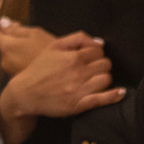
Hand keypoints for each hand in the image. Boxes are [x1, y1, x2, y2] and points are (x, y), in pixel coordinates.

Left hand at [0, 20, 54, 75]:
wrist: (63, 74)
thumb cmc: (51, 52)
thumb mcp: (35, 33)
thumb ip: (15, 28)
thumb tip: (2, 22)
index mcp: (7, 47)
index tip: (4, 26)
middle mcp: (4, 60)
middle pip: (2, 45)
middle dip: (12, 41)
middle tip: (29, 39)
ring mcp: (10, 71)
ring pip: (10, 56)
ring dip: (19, 51)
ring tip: (36, 51)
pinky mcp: (17, 79)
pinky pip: (16, 65)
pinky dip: (23, 61)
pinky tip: (36, 60)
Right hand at [0, 30, 121, 119]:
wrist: (24, 93)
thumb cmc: (38, 69)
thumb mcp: (53, 47)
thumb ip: (77, 38)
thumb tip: (100, 42)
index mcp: (72, 57)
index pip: (99, 51)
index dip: (95, 54)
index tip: (89, 59)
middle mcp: (77, 72)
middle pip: (105, 65)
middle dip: (100, 66)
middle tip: (90, 70)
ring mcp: (79, 89)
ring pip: (106, 79)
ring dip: (103, 79)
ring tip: (93, 80)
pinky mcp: (79, 104)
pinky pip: (103, 99)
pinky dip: (114, 95)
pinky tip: (119, 93)